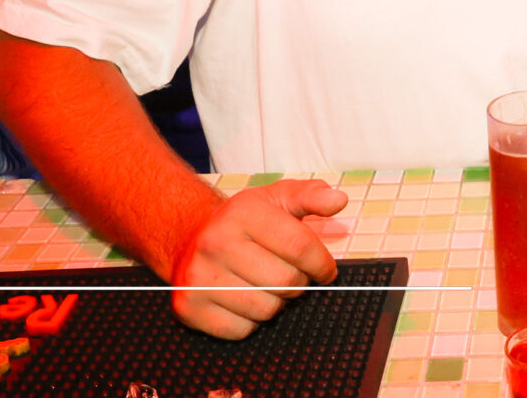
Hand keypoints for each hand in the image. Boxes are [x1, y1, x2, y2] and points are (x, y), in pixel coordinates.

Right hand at [170, 178, 347, 338]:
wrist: (190, 237)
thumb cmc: (244, 221)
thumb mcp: (277, 198)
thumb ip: (311, 196)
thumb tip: (337, 200)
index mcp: (242, 213)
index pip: (300, 247)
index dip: (322, 263)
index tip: (325, 269)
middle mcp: (215, 243)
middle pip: (285, 282)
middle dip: (299, 282)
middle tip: (292, 275)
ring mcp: (199, 277)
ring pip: (266, 310)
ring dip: (277, 302)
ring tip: (266, 284)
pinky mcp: (189, 307)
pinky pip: (241, 329)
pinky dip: (251, 321)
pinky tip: (244, 298)